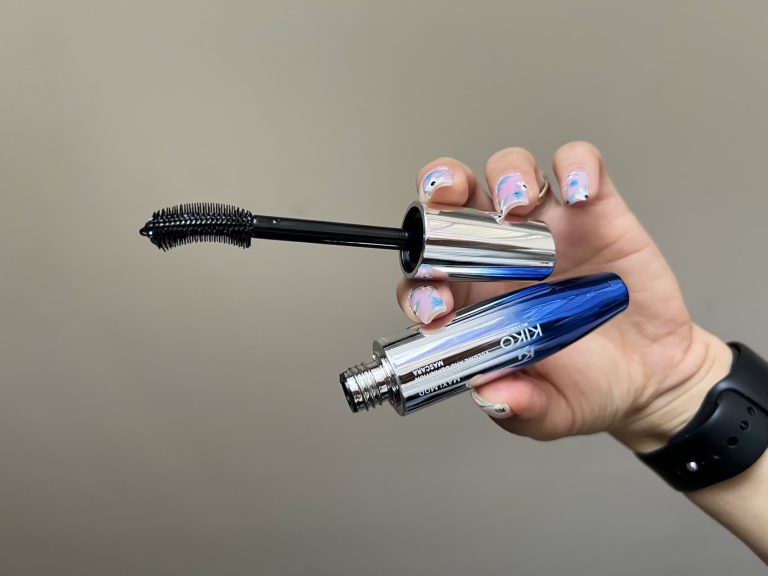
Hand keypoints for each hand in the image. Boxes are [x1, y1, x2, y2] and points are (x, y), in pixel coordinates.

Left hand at [397, 143, 732, 451]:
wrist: (652, 377)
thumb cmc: (588, 387)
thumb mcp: (548, 414)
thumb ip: (517, 406)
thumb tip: (490, 394)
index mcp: (473, 300)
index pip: (425, 276)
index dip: (419, 283)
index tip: (435, 307)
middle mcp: (500, 255)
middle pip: (452, 203)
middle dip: (439, 192)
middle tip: (444, 203)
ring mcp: (547, 228)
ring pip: (509, 171)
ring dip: (506, 175)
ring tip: (517, 205)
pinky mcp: (596, 210)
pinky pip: (580, 166)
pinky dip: (577, 165)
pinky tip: (580, 192)